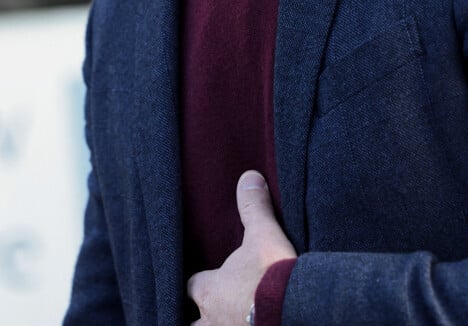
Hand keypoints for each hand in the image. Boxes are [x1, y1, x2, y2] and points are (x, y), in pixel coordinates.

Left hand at [187, 170, 295, 324]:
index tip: (203, 279)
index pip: (192, 285)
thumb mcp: (264, 235)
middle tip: (210, 312)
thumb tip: (249, 177)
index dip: (198, 282)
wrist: (296, 313)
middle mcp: (211, 322)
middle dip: (200, 318)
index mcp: (210, 290)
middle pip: (192, 323)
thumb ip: (254, 208)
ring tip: (228, 321)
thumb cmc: (273, 276)